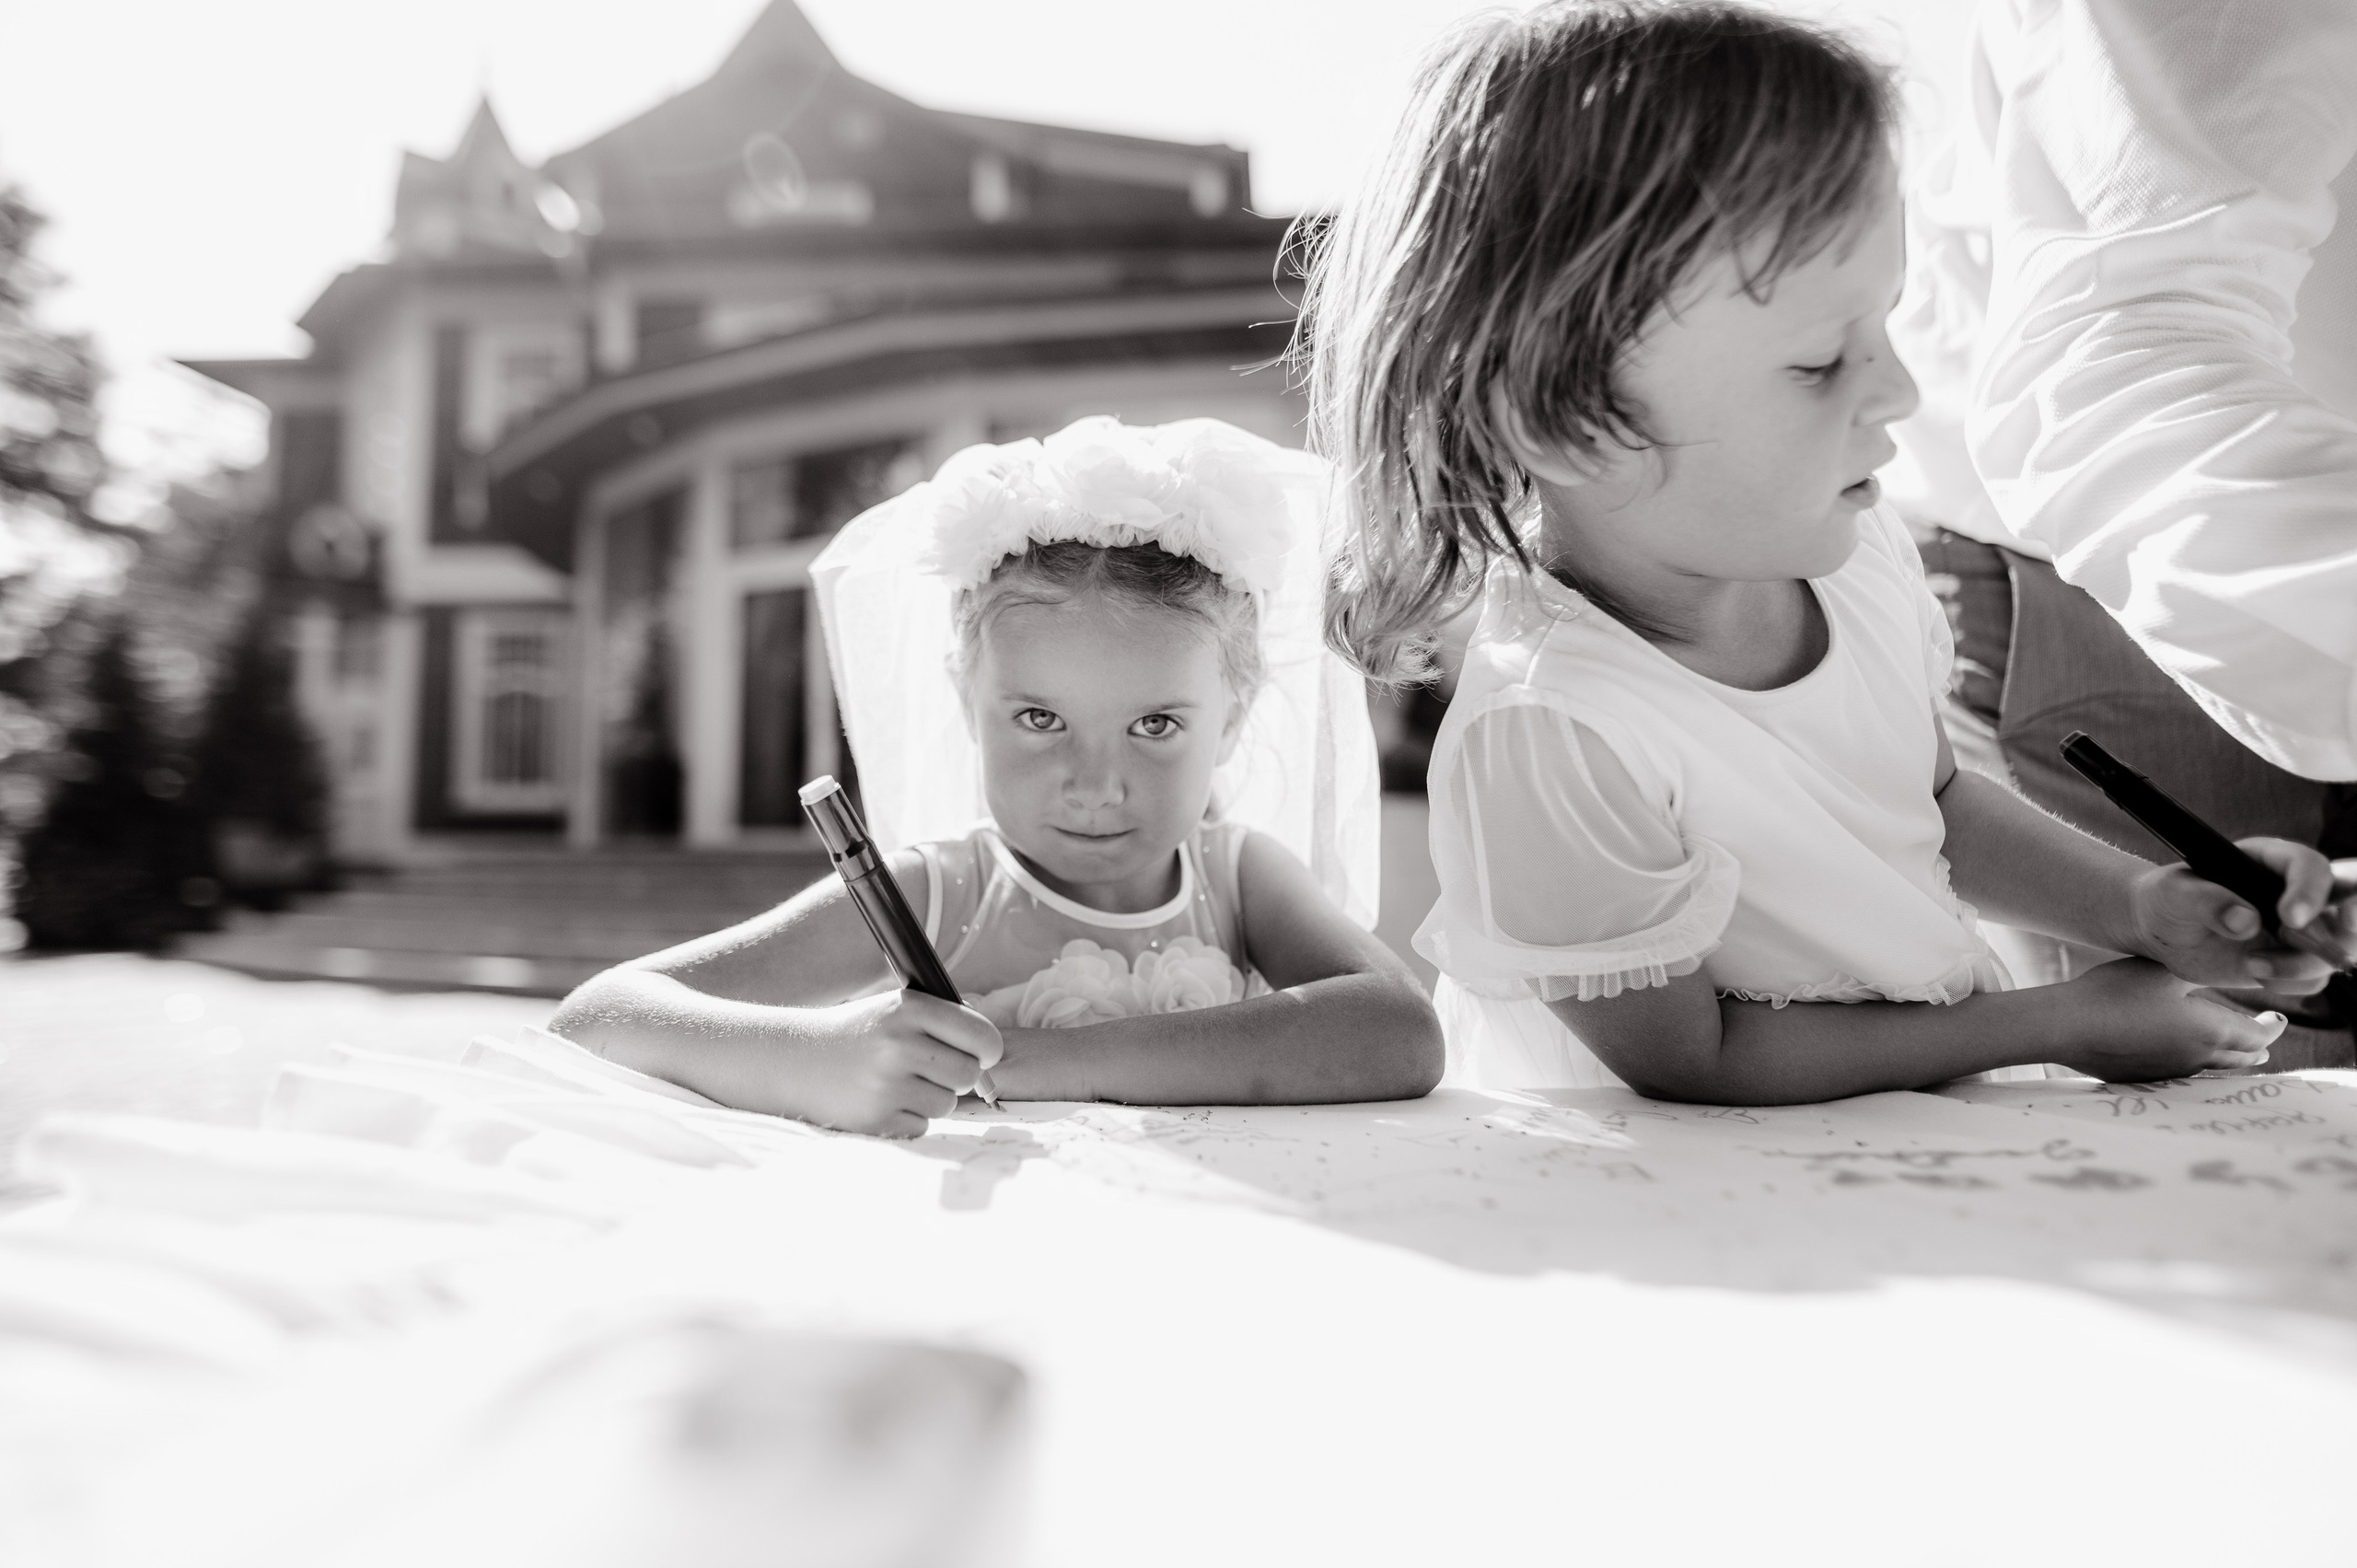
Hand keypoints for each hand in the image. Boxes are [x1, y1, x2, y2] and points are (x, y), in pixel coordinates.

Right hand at [801, 990, 1002, 1138]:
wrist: (797, 1060)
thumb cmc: (860, 1034)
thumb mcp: (897, 1009)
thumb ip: (944, 1020)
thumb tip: (990, 1048)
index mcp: (910, 1010)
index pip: (982, 1036)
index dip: (987, 1049)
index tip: (981, 1055)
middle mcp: (899, 1045)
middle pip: (968, 1075)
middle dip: (957, 1076)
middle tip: (933, 1069)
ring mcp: (887, 1086)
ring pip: (947, 1104)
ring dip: (931, 1098)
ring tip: (900, 1083)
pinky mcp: (876, 1119)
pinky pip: (922, 1125)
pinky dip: (909, 1118)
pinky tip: (883, 1100)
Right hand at [2055, 957, 2282, 1082]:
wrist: (2069, 1027)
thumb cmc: (2117, 993)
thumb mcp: (2164, 971)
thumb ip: (2199, 974)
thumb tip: (2226, 971)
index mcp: (2211, 1030)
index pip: (2258, 1035)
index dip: (2272, 1028)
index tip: (2276, 1018)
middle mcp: (2198, 1058)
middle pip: (2241, 1058)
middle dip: (2255, 1047)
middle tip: (2264, 1039)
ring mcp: (2171, 1072)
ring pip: (2214, 1068)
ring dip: (2229, 1058)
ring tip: (2234, 1052)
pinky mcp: (2146, 1078)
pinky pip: (2184, 1072)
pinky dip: (2197, 1063)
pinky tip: (2184, 1053)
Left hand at [2122, 838, 2346, 994]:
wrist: (2161, 931)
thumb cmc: (2167, 899)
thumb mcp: (2174, 894)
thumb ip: (2206, 901)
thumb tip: (2245, 921)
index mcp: (2271, 861)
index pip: (2310, 867)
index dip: (2310, 891)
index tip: (2290, 919)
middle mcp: (2296, 892)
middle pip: (2350, 902)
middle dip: (2350, 923)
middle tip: (2325, 944)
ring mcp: (2300, 928)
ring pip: (2335, 948)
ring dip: (2301, 964)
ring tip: (2251, 964)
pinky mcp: (2293, 959)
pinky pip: (2315, 978)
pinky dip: (2291, 983)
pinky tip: (2254, 972)